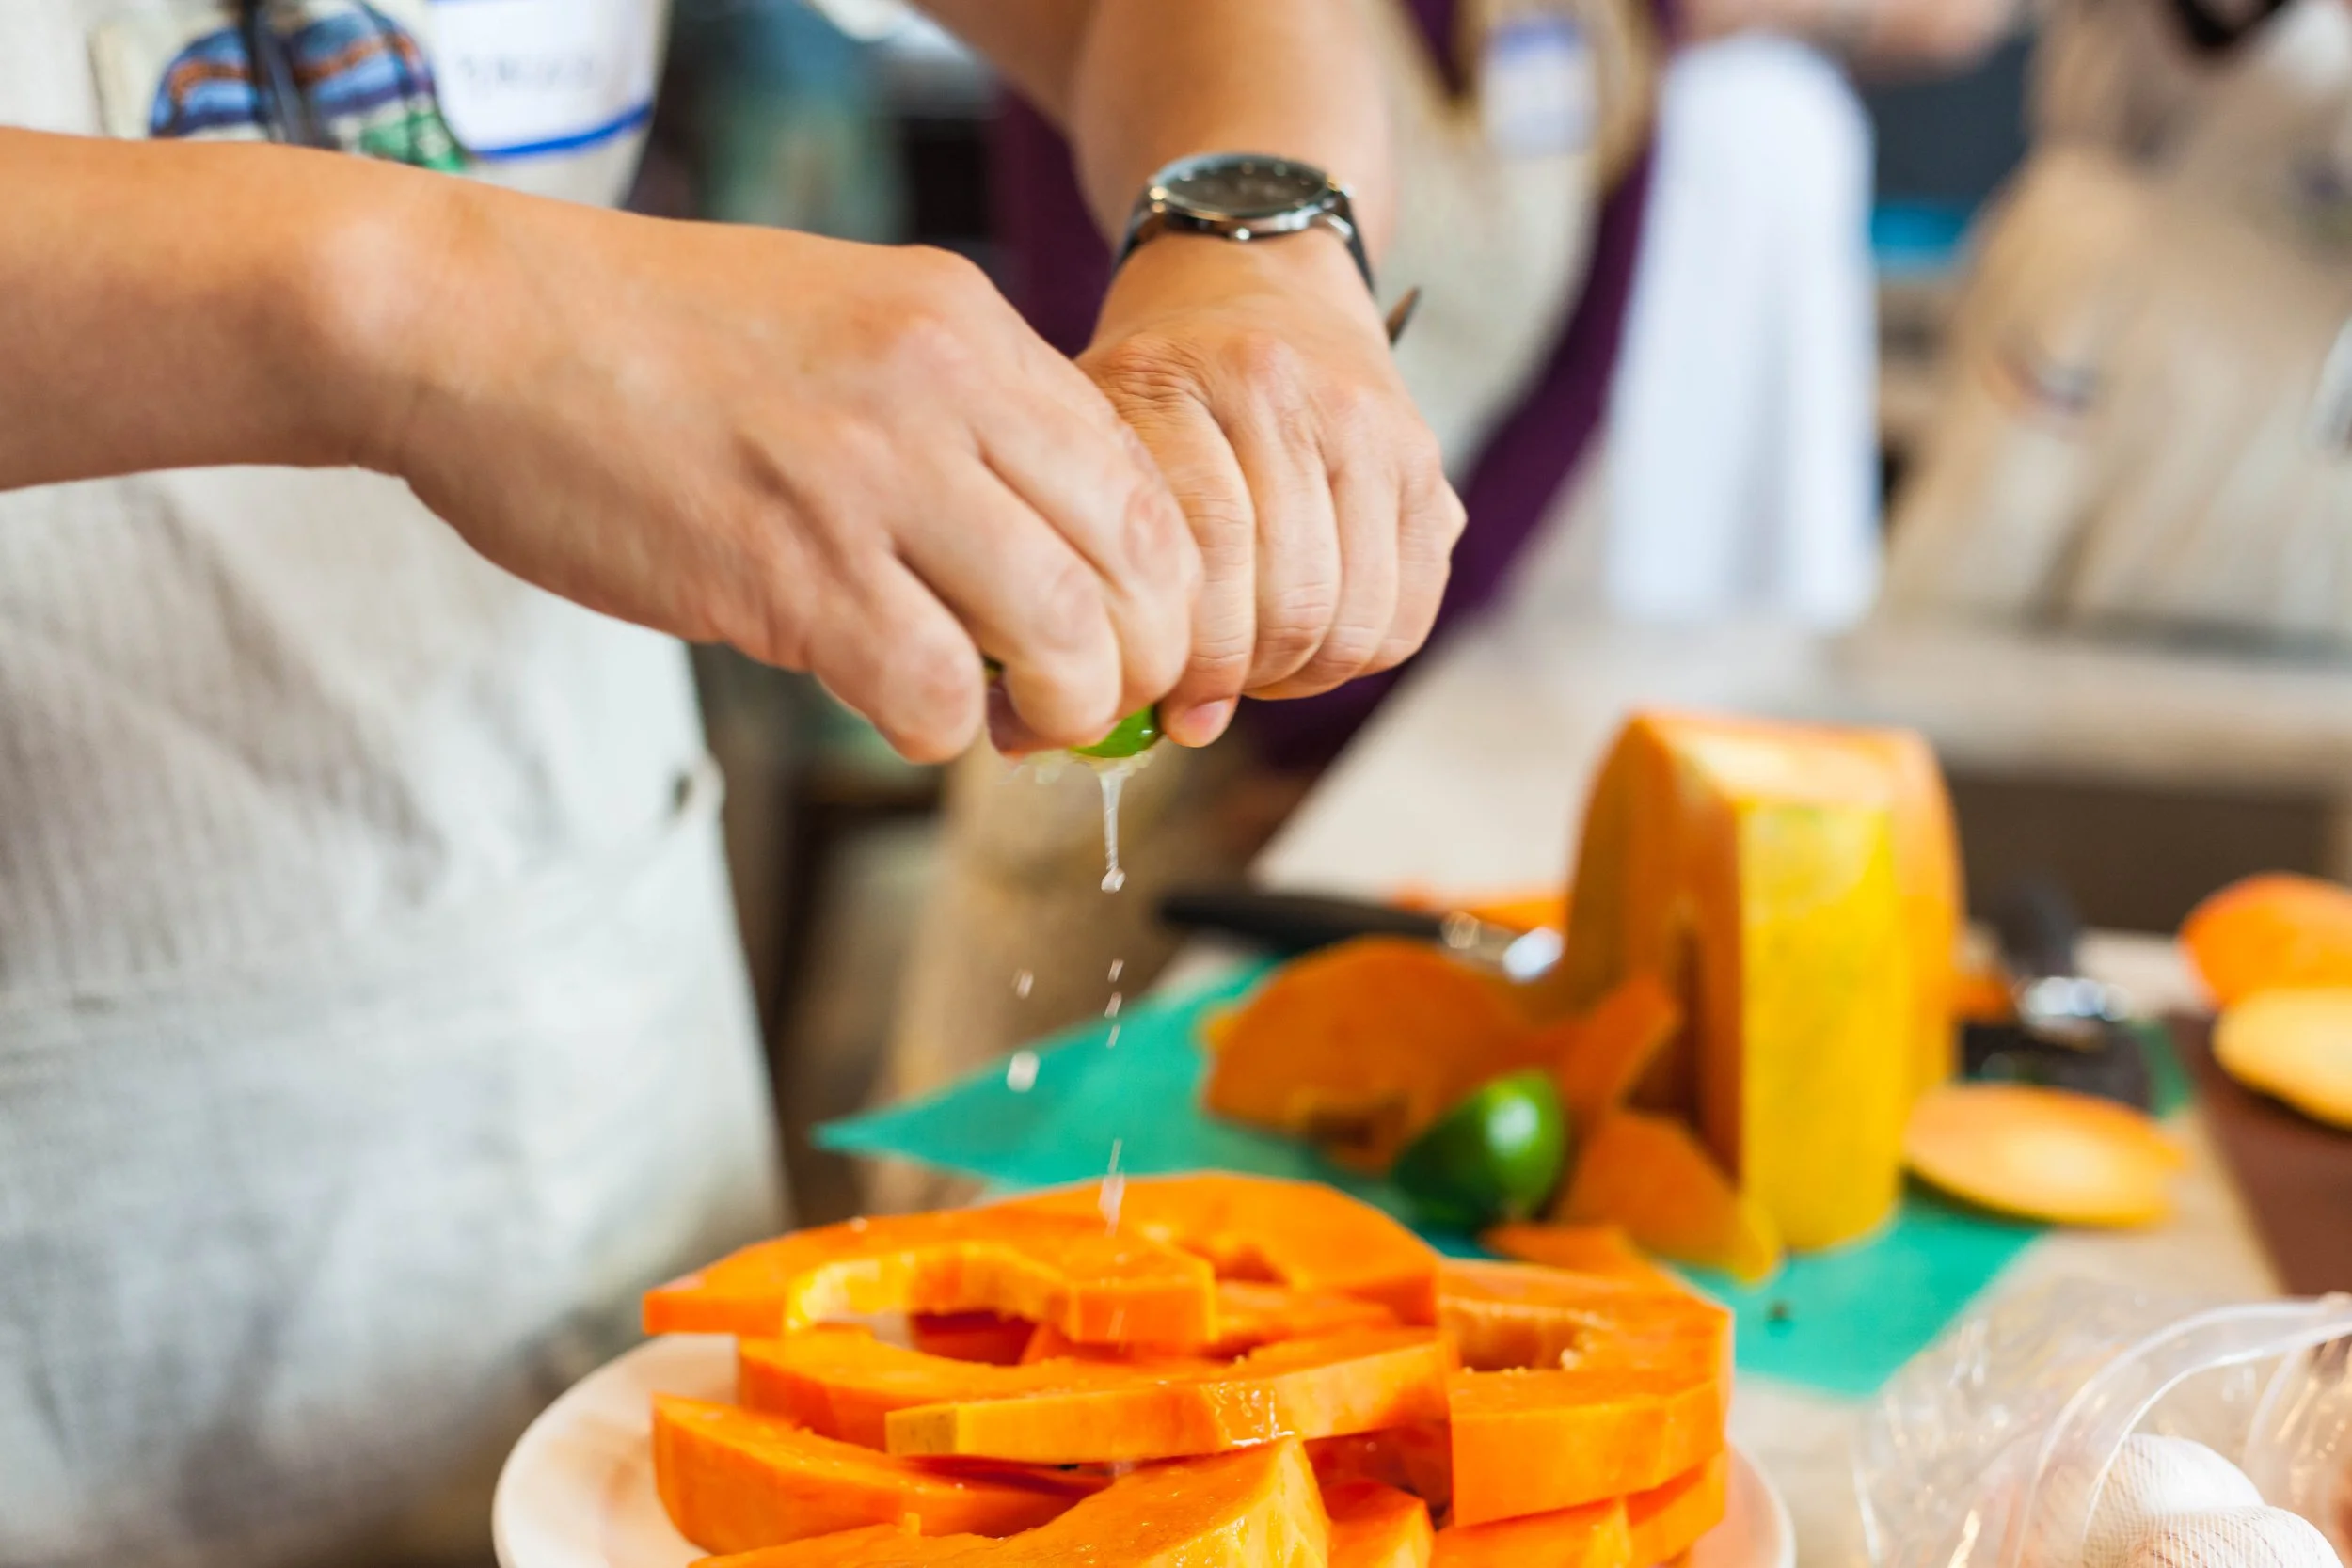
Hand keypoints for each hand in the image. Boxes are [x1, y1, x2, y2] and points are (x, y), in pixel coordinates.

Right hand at [354, 182, 1198, 762]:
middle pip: (1134, 570)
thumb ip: (958, 413)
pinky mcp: (787, 573)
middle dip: (1133, 667)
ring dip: (1053, 711)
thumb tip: (1048, 541)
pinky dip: (934, 731)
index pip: (1144, 483)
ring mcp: (867, 482)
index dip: (1160, 591)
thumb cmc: (648, 338)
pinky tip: (888, 701)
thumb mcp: (846, 322)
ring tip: (995, 712)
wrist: (470, 323)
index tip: (1126, 642)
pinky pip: (931, 697)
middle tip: (1077, 700)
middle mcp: (942, 392)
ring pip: (1062, 643)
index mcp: (967, 325)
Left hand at [1072, 231, 1463, 748]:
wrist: (1256, 274)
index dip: (1171, 660)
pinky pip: (1405, 613)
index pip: (1191, 559)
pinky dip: (1354, 657)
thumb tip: (1057, 734)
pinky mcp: (1422, 457)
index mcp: (1166, 379)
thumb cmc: (1154, 388)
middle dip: (1233, 680)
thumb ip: (1072, 569)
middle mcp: (1274, 388)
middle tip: (1195, 699)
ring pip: (1347, 619)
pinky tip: (1307, 646)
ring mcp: (1362, 420)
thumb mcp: (1089, 438)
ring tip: (1251, 672)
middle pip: (1279, 601)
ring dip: (1295, 679)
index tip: (1142, 700)